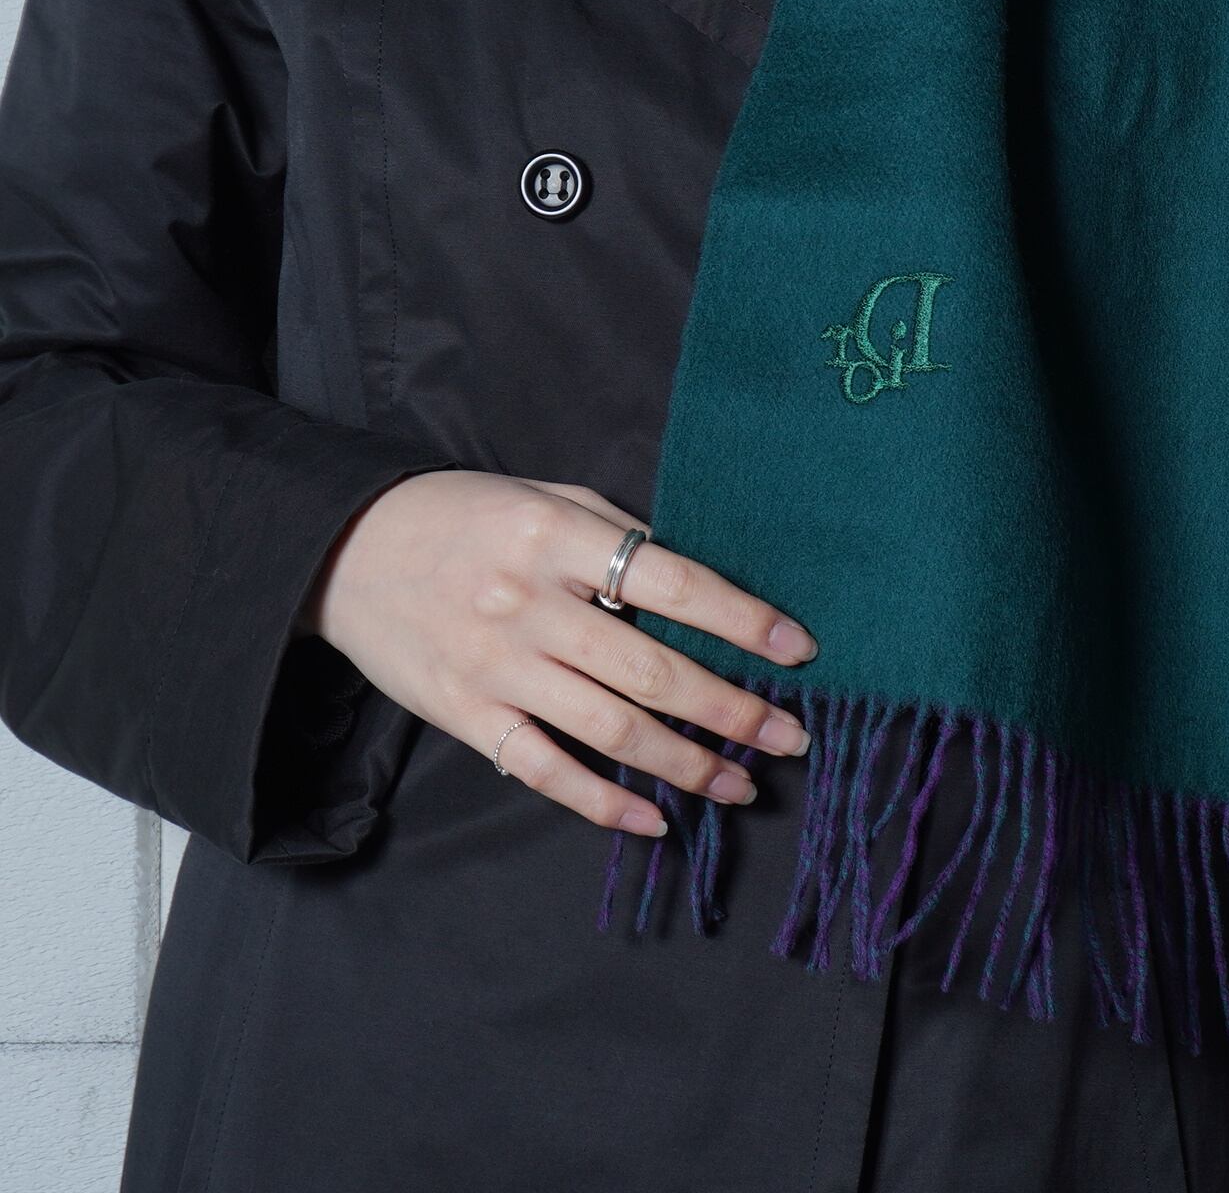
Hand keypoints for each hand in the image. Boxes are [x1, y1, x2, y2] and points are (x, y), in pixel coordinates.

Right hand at [297, 469, 816, 838]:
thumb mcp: (546, 496)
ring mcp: (496, 666)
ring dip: (687, 764)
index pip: (674, 584)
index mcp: (560, 537)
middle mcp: (532, 605)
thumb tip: (697, 588)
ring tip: (742, 783)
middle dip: (734, 711)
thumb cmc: (464, 515)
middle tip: (791, 737)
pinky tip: (655, 818)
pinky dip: (602, 802)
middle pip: (653, 671)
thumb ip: (616, 536)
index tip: (798, 651)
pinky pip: (544, 770)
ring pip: (611, 730)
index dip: (743, 621)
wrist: (344, 549)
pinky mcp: (465, 715)